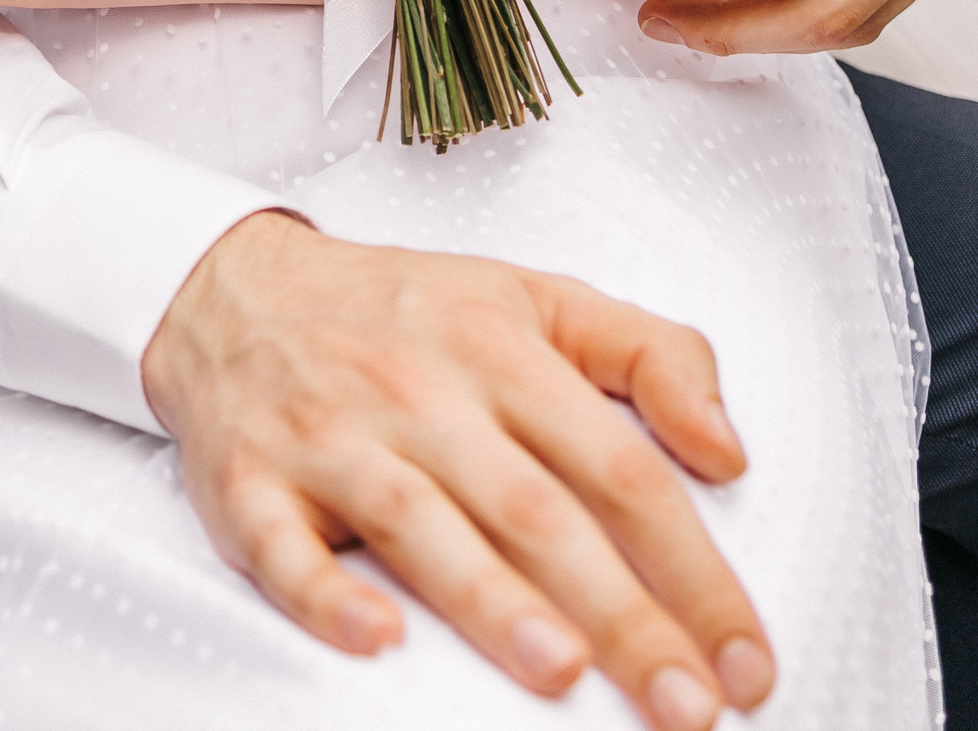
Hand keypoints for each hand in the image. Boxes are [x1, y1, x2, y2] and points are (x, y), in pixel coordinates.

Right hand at [143, 213, 772, 726]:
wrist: (232, 288)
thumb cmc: (406, 312)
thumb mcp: (535, 296)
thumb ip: (649, 355)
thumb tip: (729, 452)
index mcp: (500, 348)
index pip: (618, 464)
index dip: (692, 565)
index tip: (745, 655)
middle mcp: (421, 391)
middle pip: (535, 510)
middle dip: (620, 615)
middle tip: (690, 706)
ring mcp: (332, 437)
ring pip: (419, 522)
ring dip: (489, 599)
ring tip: (561, 671)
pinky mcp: (250, 481)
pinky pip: (286, 546)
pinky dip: (327, 594)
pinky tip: (378, 639)